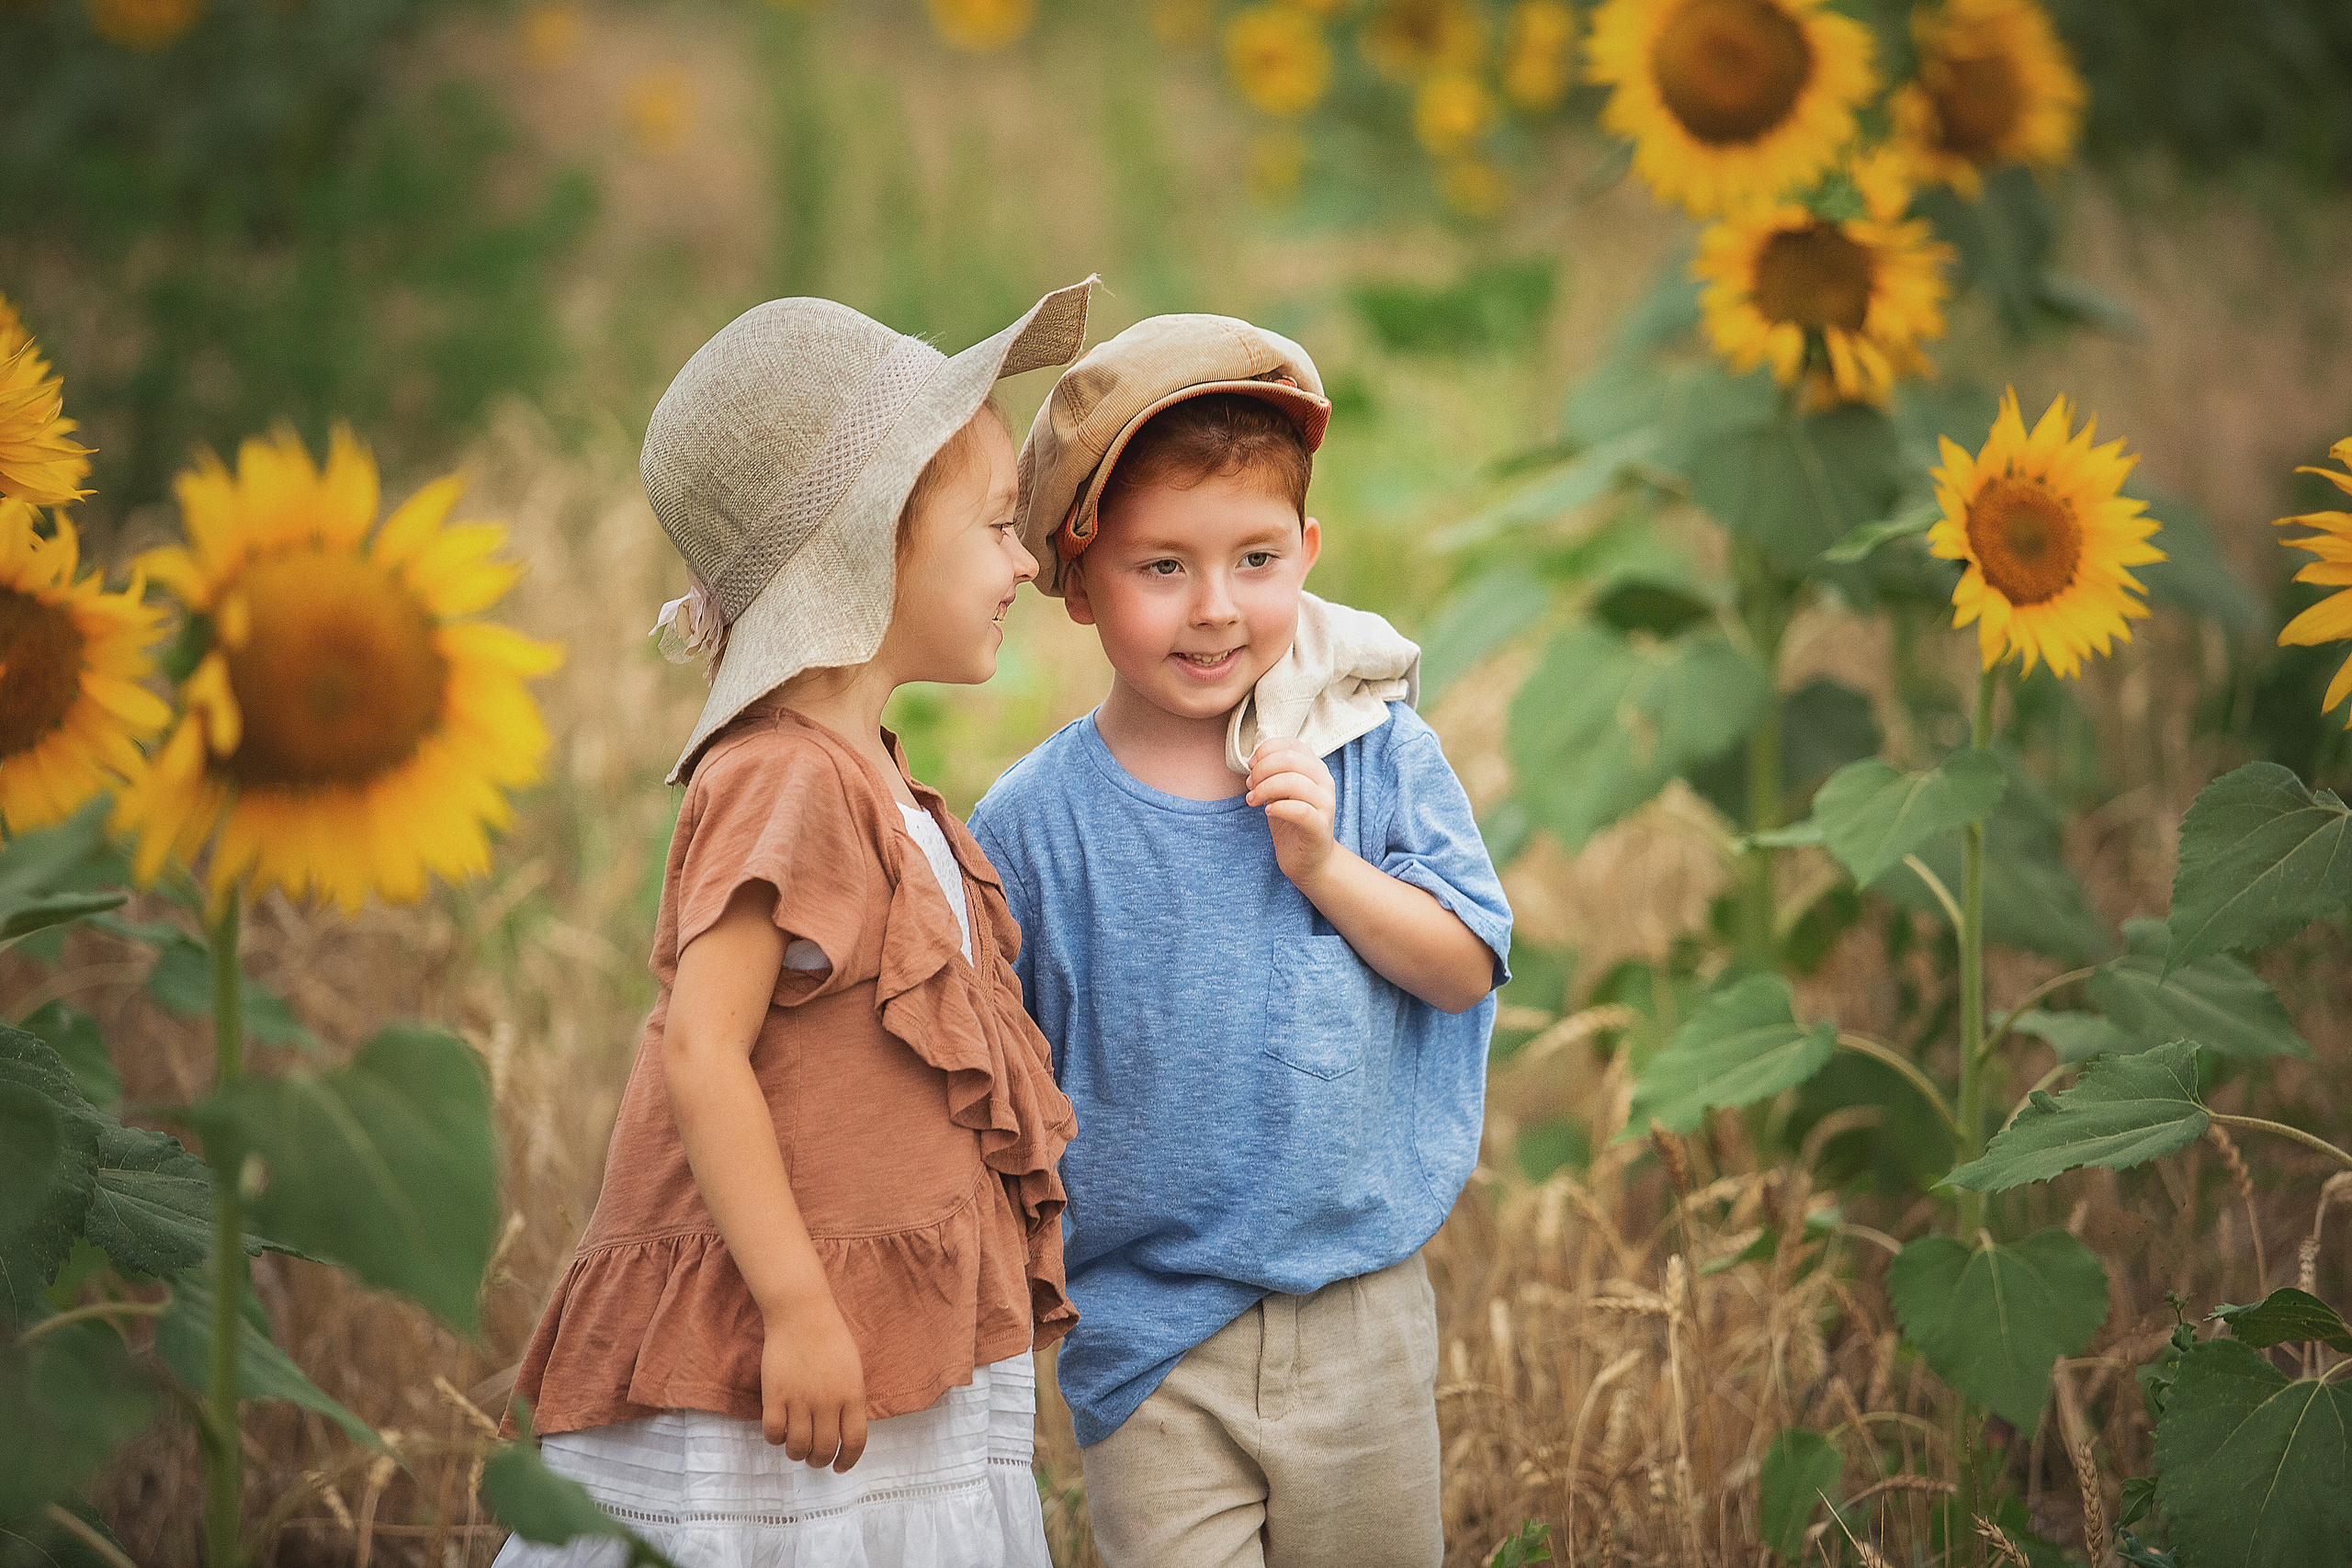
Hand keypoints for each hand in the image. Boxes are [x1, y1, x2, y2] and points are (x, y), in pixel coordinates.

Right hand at [759, 1298, 868, 1471]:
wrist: (801, 1313)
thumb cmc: (830, 1337)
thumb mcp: (853, 1369)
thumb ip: (851, 1400)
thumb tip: (844, 1431)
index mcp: (852, 1394)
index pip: (854, 1441)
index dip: (848, 1460)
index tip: (840, 1467)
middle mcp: (827, 1401)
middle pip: (824, 1449)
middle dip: (819, 1461)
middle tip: (814, 1458)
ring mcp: (799, 1399)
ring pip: (797, 1446)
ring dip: (797, 1454)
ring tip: (796, 1448)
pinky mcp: (774, 1395)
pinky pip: (773, 1432)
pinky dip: (776, 1440)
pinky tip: (779, 1432)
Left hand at [1246, 737, 1338, 887]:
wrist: (1309, 859)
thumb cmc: (1292, 821)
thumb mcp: (1280, 791)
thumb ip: (1273, 773)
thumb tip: (1254, 761)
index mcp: (1315, 768)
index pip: (1292, 744)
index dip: (1266, 750)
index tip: (1251, 765)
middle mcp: (1325, 782)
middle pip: (1290, 760)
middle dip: (1262, 769)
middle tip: (1250, 785)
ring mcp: (1325, 804)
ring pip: (1293, 782)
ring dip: (1265, 788)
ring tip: (1253, 800)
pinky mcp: (1320, 826)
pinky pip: (1299, 810)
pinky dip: (1278, 808)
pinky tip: (1268, 812)